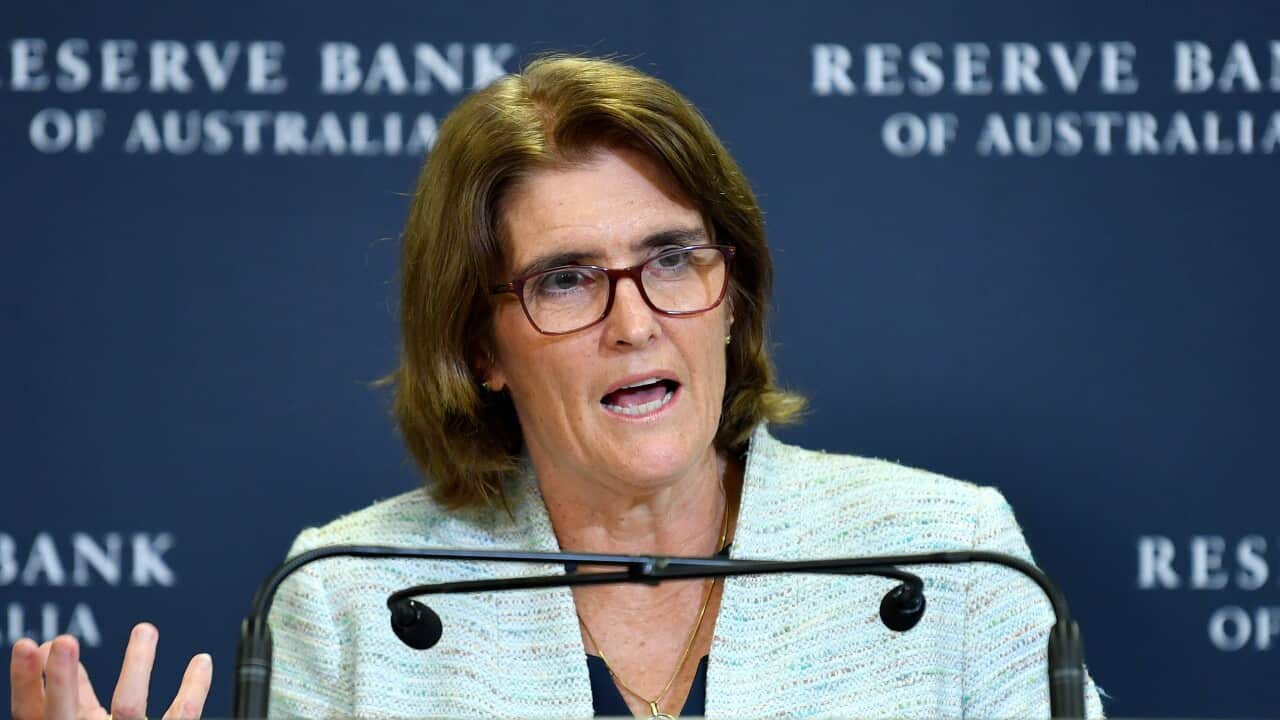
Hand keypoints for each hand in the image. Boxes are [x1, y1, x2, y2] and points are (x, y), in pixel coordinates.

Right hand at [10, 623, 211, 719]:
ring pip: (128, 707)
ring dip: (136, 666)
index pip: (32, 712)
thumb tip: (49, 649)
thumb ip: (71, 693)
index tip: (27, 645)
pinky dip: (194, 687)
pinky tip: (202, 660)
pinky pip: (181, 715)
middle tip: (63, 642)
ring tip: (144, 630)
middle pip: (66, 713)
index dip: (26, 682)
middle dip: (62, 678)